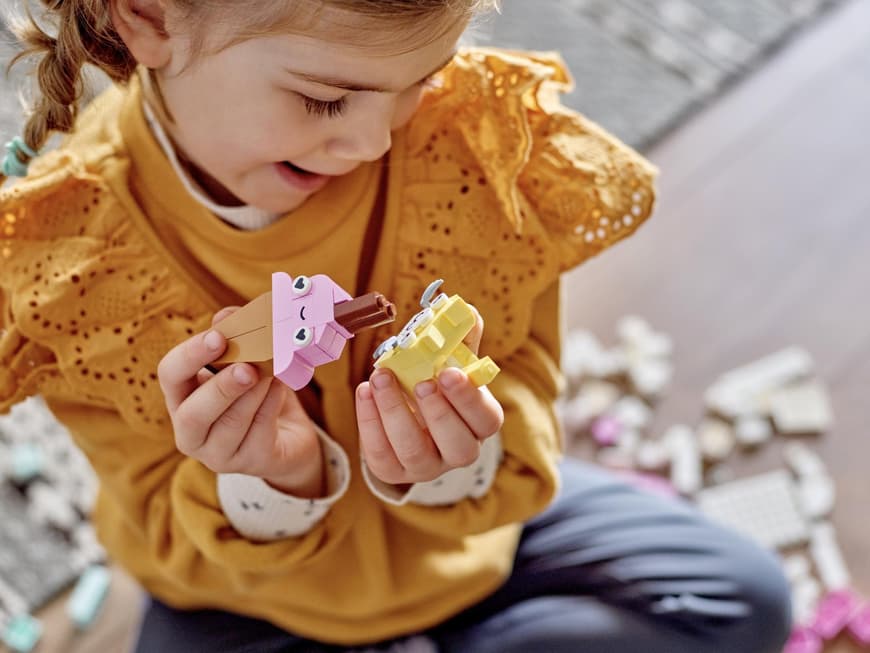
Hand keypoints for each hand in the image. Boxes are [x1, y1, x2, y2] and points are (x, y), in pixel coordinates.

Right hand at [157, 307, 324, 496]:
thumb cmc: (258, 393)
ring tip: (272, 373)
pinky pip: (259, 433)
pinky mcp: (251, 463)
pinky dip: (271, 405)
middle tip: (247, 367)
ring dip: (253, 394)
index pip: (169, 375)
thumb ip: (235, 335)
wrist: (288, 435)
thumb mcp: (246, 360)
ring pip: (230, 425)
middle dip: (221, 388)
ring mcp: (218, 454)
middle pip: (193, 413)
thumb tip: (227, 315)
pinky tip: (281, 387)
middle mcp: (191, 431)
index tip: (218, 337)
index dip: (190, 356)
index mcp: (182, 398)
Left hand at [356, 310, 503, 484]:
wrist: (409, 416)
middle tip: (420, 382)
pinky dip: (369, 422)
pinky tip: (365, 392)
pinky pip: (381, 454)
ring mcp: (427, 466)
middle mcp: (459, 451)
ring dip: (395, 412)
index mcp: (479, 423)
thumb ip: (459, 338)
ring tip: (380, 377)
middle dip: (437, 413)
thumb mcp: (450, 361)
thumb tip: (466, 310)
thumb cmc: (435, 383)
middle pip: (458, 445)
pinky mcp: (394, 471)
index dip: (469, 399)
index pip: (486, 419)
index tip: (448, 372)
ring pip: (415, 452)